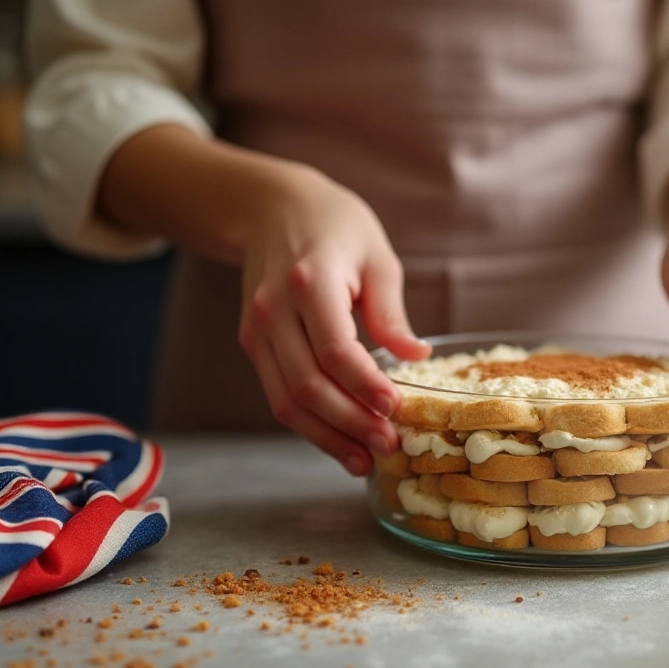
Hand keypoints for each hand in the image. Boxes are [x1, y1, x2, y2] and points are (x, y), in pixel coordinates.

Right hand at [237, 163, 429, 475]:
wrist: (271, 208)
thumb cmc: (335, 227)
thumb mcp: (376, 256)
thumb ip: (390, 312)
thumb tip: (415, 356)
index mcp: (310, 281)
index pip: (334, 348)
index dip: (364, 385)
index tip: (395, 408)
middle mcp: (274, 309)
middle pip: (308, 384)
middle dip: (350, 422)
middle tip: (389, 443)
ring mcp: (257, 330)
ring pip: (287, 400)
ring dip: (327, 436)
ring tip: (365, 459)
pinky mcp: (252, 344)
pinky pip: (279, 395)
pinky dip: (309, 425)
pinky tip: (340, 442)